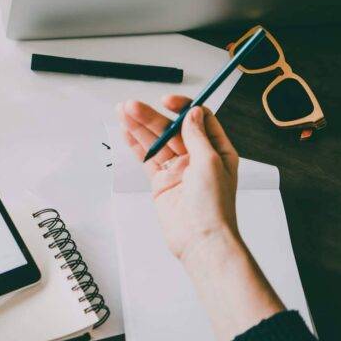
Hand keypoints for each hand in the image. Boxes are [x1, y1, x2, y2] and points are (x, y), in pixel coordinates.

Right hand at [116, 96, 239, 262]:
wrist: (200, 239)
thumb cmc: (214, 207)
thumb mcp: (210, 162)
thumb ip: (197, 136)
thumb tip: (192, 113)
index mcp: (216, 151)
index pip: (198, 119)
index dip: (183, 108)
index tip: (167, 102)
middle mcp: (197, 158)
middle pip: (172, 129)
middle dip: (151, 117)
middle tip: (132, 107)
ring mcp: (178, 169)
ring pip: (156, 141)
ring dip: (139, 126)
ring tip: (123, 112)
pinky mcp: (162, 181)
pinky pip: (147, 158)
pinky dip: (135, 144)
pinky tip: (126, 131)